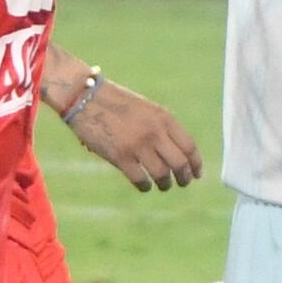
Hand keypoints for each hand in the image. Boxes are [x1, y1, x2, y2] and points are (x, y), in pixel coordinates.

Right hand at [57, 73, 199, 189]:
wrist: (85, 96)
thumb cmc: (114, 102)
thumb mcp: (145, 109)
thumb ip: (160, 127)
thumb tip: (173, 154)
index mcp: (163, 118)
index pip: (189, 146)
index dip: (195, 164)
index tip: (196, 174)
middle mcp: (154, 132)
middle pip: (179, 163)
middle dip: (183, 177)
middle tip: (182, 183)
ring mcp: (138, 145)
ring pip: (162, 174)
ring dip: (164, 184)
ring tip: (163, 186)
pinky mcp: (120, 156)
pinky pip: (140, 179)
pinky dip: (144, 186)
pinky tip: (143, 186)